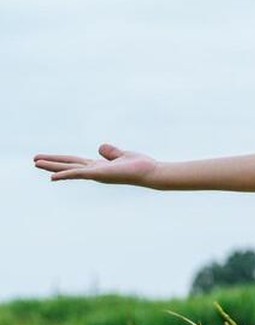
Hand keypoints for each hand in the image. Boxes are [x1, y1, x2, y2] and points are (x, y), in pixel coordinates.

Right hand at [34, 144, 158, 184]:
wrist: (149, 172)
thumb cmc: (139, 166)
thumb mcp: (122, 154)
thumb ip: (110, 151)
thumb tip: (100, 148)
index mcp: (98, 166)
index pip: (76, 162)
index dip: (62, 160)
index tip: (48, 159)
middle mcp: (94, 171)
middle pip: (69, 165)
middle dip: (52, 163)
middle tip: (35, 160)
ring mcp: (96, 173)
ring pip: (69, 169)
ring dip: (53, 167)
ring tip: (36, 163)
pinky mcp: (99, 174)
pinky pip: (78, 174)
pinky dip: (65, 175)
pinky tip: (52, 177)